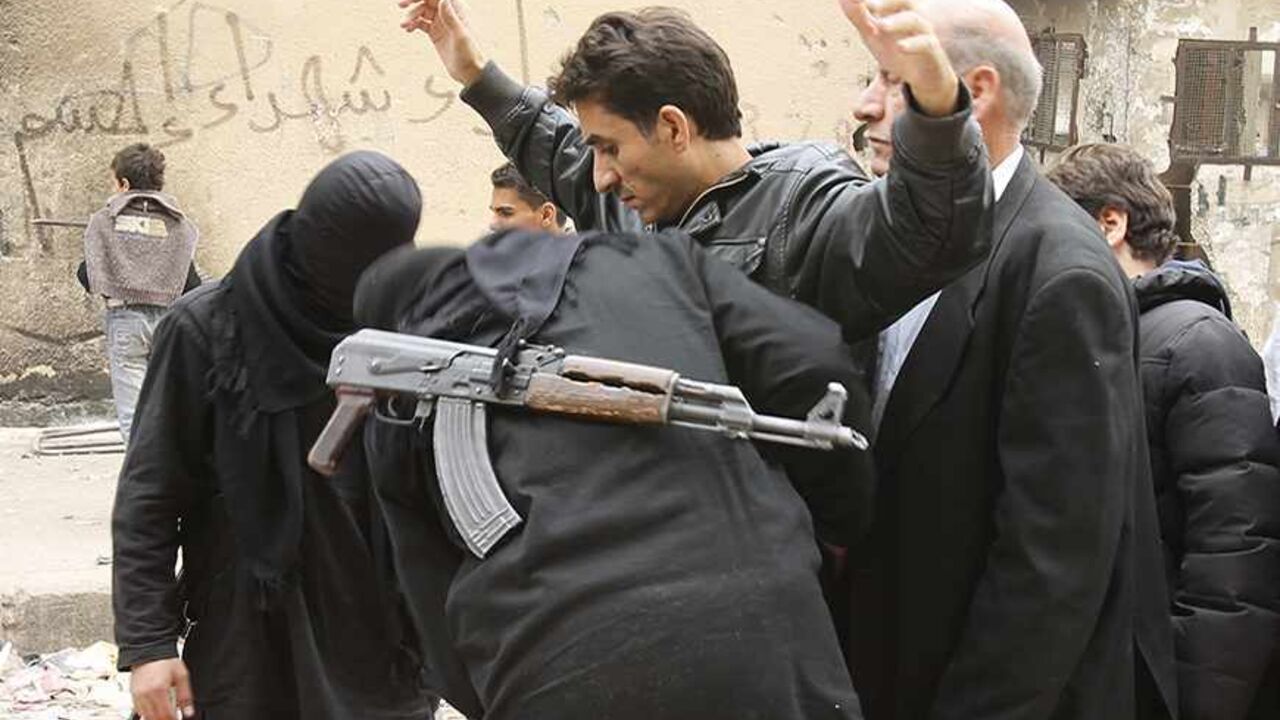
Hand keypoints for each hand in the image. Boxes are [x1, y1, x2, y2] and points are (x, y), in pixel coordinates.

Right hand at [130, 658, 194, 719]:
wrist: (149, 651)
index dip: (173, 719)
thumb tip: (188, 712)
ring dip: (155, 718)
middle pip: (155, 718)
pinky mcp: (133, 695)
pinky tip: (155, 710)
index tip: (177, 719)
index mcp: (159, 690)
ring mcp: (137, 696)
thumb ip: (185, 696)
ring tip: (165, 714)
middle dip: (164, 719)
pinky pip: (139, 710)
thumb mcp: (181, 676)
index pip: (166, 715)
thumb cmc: (165, 661)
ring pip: (146, 716)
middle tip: (173, 717)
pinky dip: (147, 713)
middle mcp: (146, 695)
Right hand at [399, 0, 486, 86]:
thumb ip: (452, 18)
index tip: (409, 0)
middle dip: (413, 1)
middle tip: (400, 5)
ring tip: (403, 26)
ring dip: (411, 16)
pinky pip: (421, 23)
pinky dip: (413, 24)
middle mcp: (449, 14)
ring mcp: (442, 23)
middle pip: (427, 0)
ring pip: (422, 12)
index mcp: (458, 10)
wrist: (471, 73)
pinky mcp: (436, 33)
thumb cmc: (472, 55)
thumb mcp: (461, 36)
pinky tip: (408, 30)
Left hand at [839, 0, 959, 116]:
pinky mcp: (932, 51)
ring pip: (915, 20)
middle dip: (889, 1)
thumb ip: (859, 17)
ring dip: (897, 22)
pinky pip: (926, 43)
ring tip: (881, 25)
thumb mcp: (873, 35)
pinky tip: (900, 47)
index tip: (856, 0)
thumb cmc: (896, 50)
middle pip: (906, 0)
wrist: (922, 77)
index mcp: (897, 10)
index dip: (875, 0)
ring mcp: (923, 33)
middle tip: (870, 5)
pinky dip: (913, 44)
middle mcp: (912, 17)